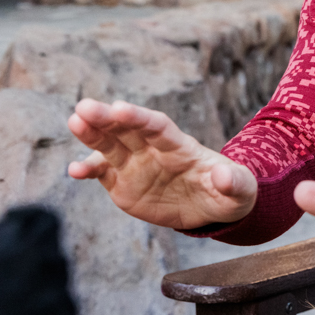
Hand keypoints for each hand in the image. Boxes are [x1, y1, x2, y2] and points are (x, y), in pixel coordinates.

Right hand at [67, 99, 256, 229]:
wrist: (213, 207)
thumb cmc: (229, 191)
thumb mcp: (241, 188)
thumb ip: (234, 181)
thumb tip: (223, 175)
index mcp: (180, 146)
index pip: (157, 126)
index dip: (138, 117)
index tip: (118, 108)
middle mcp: (153, 150)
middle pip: (127, 130)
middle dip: (105, 118)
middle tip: (83, 108)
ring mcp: (136, 165)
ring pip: (110, 146)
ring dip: (91, 135)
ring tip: (74, 122)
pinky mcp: (123, 183)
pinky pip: (102, 174)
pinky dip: (87, 170)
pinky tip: (74, 171)